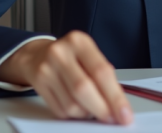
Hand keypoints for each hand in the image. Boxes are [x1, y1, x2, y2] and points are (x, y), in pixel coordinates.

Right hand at [0, 31, 132, 123]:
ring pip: (71, 104)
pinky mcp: (38, 84)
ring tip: (92, 108)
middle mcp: (61, 53)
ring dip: (87, 113)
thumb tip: (118, 105)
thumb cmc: (70, 56)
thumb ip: (103, 76)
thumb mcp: (88, 55)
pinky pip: (60, 110)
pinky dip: (74, 114)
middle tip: (112, 119)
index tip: (125, 114)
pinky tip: (77, 107)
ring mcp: (47, 68)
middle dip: (101, 109)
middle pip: (84, 89)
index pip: (101, 72)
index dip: (115, 96)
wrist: (36, 55)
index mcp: (80, 42)